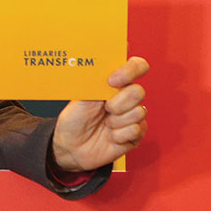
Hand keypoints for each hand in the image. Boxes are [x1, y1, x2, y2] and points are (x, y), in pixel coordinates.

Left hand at [51, 56, 149, 171]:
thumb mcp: (81, 96)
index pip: (136, 66)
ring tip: (105, 124)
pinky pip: (137, 130)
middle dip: (118, 103)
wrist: (71, 146)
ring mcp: (132, 116)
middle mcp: (126, 97)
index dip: (130, 70)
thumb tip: (104, 64)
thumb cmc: (75, 118)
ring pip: (139, 112)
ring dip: (117, 121)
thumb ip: (97, 81)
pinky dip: (119, 135)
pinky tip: (110, 136)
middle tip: (105, 108)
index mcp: (115, 83)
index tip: (113, 80)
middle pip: (138, 92)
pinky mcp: (135, 134)